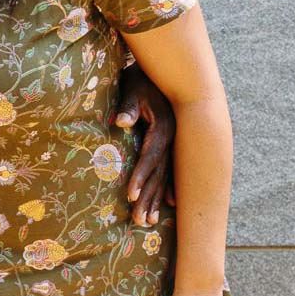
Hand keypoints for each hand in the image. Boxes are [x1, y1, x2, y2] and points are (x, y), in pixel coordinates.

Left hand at [113, 65, 174, 225]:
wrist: (163, 73)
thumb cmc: (141, 81)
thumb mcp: (132, 90)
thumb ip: (127, 108)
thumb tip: (120, 122)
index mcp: (163, 130)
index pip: (149, 159)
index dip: (140, 177)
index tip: (131, 195)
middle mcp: (172, 142)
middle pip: (159, 175)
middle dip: (148, 198)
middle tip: (139, 221)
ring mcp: (174, 145)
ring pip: (165, 177)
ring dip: (156, 199)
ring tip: (148, 221)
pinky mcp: (171, 146)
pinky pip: (171, 171)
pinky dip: (168, 188)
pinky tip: (168, 204)